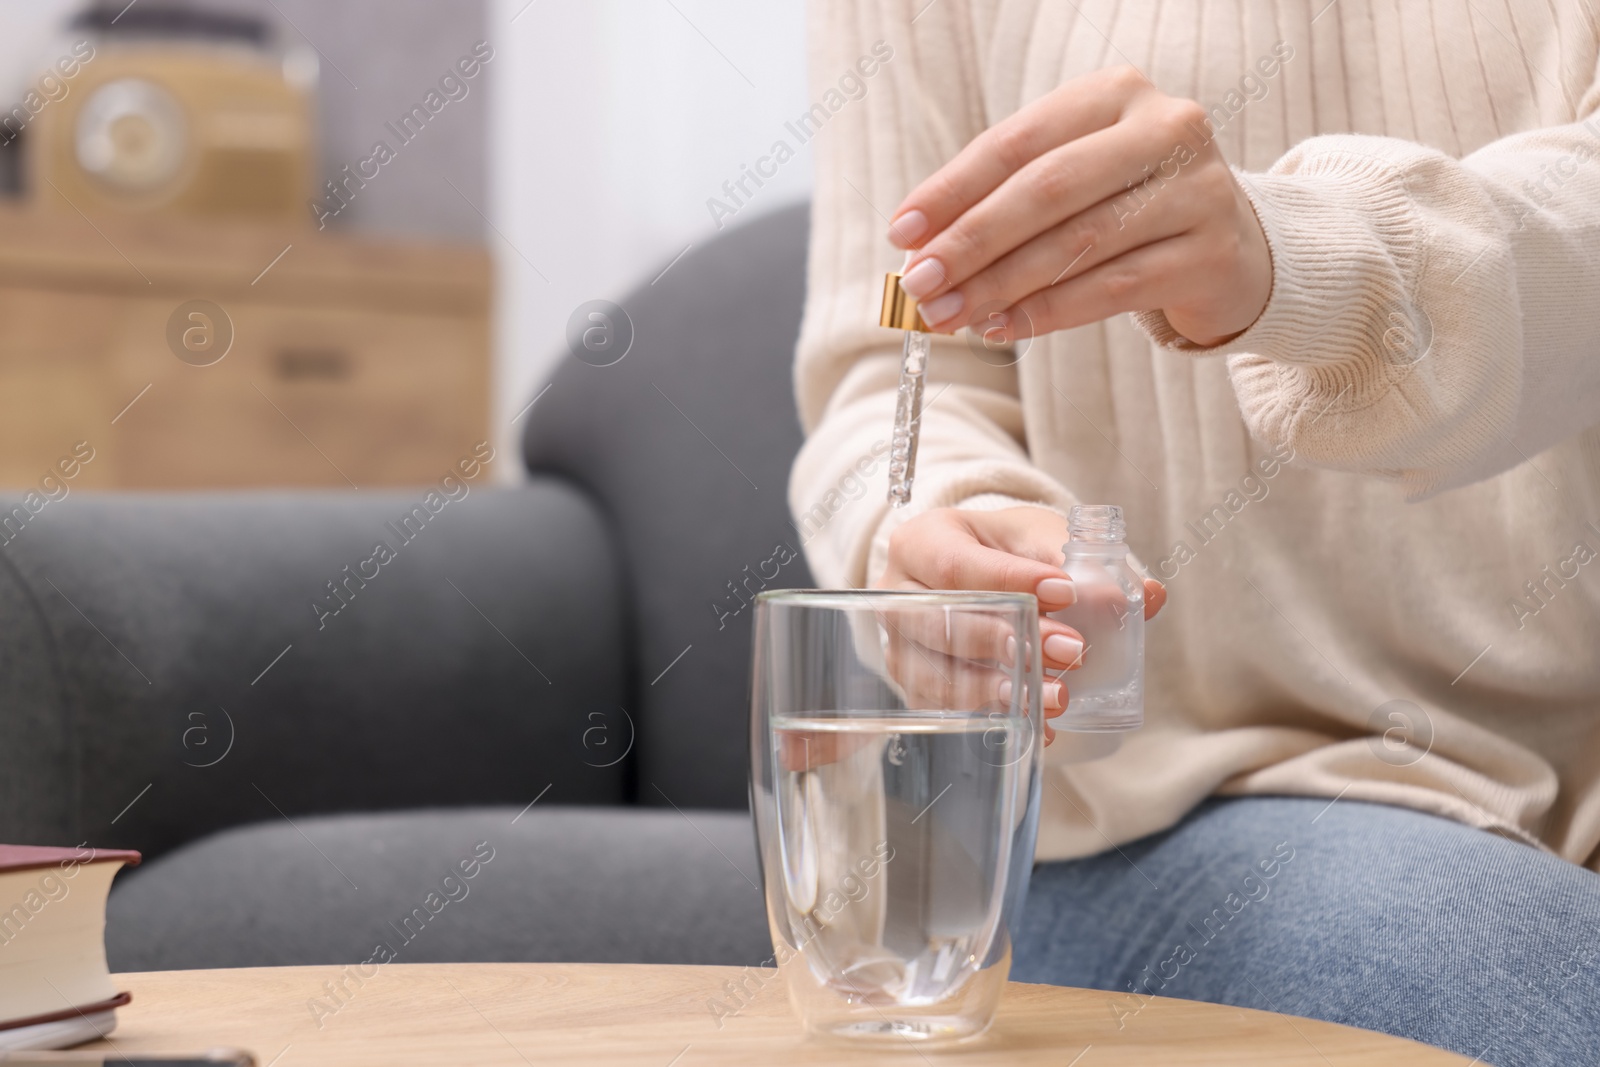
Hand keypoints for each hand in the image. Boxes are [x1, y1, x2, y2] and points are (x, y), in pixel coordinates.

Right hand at [873, 506, 1164, 744]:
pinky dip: (996, 719)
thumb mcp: (1041, 538)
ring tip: (1061, 696)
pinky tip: (1039, 728)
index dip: (1010, 582)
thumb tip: (1147, 596)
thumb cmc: (1004, 550)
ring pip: (939, 674)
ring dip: (1003, 689)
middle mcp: (895, 593)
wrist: (973, 571)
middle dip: (1011, 640)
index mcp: (921, 541)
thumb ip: (1089, 562)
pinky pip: (947, 710)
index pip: (956, 565)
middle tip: (1073, 651)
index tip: (1067, 592)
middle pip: (943, 623)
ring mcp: (897, 644)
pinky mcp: (912, 685)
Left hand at [887, 65, 1270, 347]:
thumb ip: (1003, 201)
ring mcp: (1196, 191)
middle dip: (971, 242)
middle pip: (1045, 190)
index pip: (1015, 143)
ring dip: (1000, 285)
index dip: (952, 190)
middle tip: (919, 283)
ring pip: (1077, 243)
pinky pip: (1112, 289)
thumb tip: (919, 248)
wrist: (1235, 249)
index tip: (902, 233)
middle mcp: (1164, 129)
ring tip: (950, 315)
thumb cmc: (1131, 209)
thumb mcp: (1072, 183)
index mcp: (1115, 95)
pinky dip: (1049, 312)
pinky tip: (1004, 327)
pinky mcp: (1209, 254)